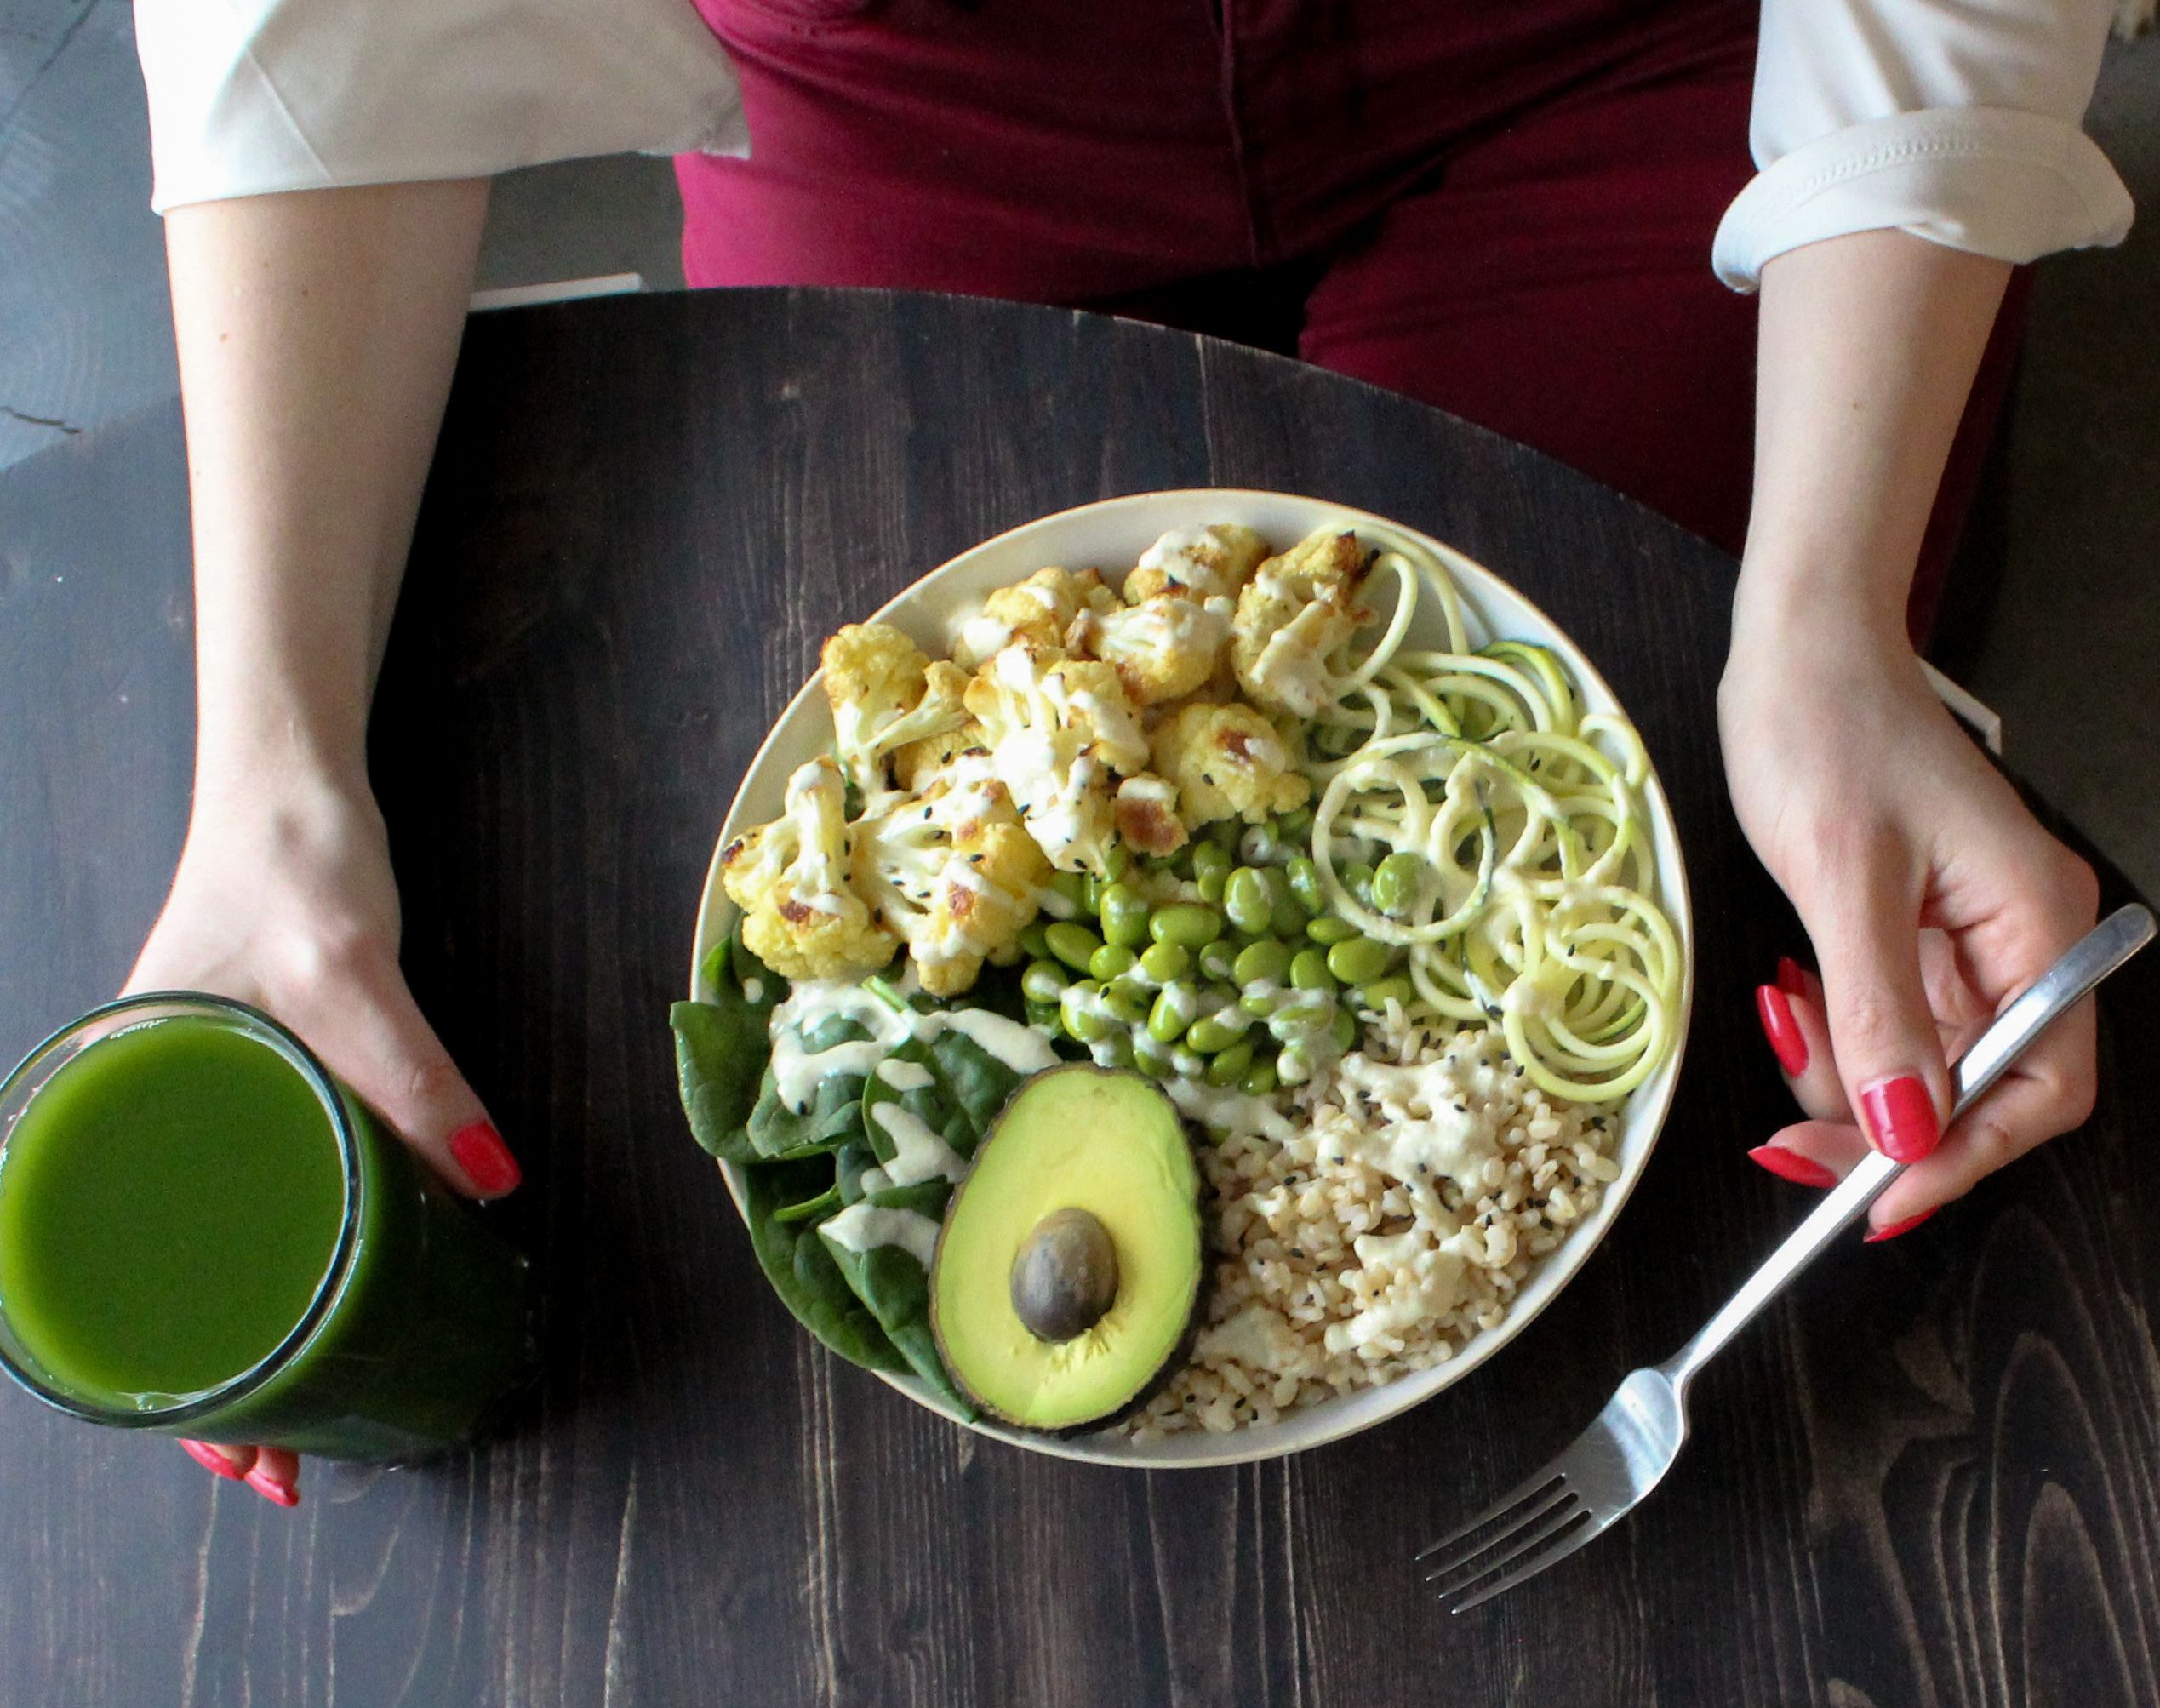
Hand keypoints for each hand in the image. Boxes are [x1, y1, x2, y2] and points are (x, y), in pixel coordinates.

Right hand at [125, 764, 520, 1503]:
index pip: (108, 1280)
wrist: (293, 783)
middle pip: (177, 1283)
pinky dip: (307, 1251)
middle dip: (227, 1387)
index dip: (165, 1384)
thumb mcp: (345, 969)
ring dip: (269, 1330)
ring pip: (231, 1247)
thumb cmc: (284, 863)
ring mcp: (209, 1104)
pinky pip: (278, 1191)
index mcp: (121, 1107)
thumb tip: (487, 1180)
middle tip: (280, 1466)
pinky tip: (348, 1289)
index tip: (225, 1454)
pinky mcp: (266, 1084)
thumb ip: (409, 1073)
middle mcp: (155, 1118)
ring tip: (308, 1417)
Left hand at [1718, 607, 2098, 1236]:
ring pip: (1920, 1062)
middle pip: (1977, 1086)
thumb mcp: (1843, 879)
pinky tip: (1790, 992)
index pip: (2037, 1084)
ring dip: (1845, 1070)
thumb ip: (1879, 1013)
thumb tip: (1905, 1130)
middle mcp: (2017, 939)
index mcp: (2035, 922)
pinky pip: (1885, 1017)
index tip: (1875, 1201)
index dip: (1963, 1155)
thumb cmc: (1827, 731)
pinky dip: (1833, 1027)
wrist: (1798, 652)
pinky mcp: (1913, 928)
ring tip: (1783, 1017)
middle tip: (1789, 1139)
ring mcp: (1965, 937)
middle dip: (1883, 1120)